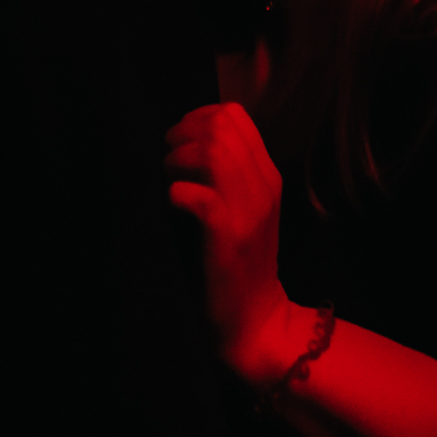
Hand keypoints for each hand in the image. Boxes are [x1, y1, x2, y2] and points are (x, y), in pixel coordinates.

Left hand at [166, 103, 294, 383]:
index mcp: (268, 175)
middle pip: (221, 128)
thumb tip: (186, 137)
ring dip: (178, 161)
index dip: (197, 116)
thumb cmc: (239, 262)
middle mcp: (263, 188)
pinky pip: (201, 198)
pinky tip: (173, 204)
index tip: (179, 140)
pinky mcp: (228, 240)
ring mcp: (248, 213)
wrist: (255, 320)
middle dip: (183, 134)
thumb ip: (228, 172)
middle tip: (168, 161)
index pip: (235, 116)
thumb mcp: (246, 208)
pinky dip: (178, 193)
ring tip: (170, 181)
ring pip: (212, 154)